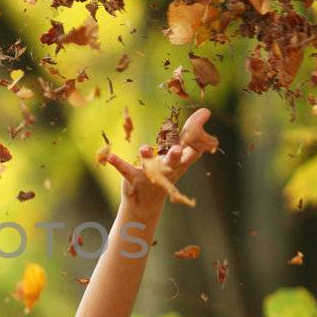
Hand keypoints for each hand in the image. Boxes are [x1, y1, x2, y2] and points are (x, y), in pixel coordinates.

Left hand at [100, 107, 218, 215]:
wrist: (147, 203)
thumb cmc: (165, 174)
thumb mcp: (180, 156)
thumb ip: (191, 135)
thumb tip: (206, 112)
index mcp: (179, 163)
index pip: (191, 149)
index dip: (197, 136)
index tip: (204, 118)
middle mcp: (166, 169)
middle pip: (173, 162)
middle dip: (175, 156)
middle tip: (178, 150)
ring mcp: (149, 175)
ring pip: (149, 166)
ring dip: (147, 157)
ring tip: (144, 149)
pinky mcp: (133, 179)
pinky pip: (125, 170)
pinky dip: (118, 163)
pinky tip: (110, 157)